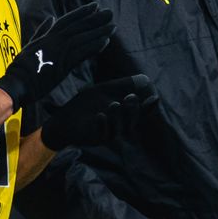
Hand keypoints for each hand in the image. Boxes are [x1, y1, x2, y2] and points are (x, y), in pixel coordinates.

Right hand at [0, 2, 114, 110]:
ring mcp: (60, 52)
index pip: (67, 20)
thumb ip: (42, 31)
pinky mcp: (64, 65)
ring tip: (113, 27)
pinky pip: (82, 53)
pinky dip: (94, 47)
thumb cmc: (22, 66)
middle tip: (110, 13)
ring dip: (99, 32)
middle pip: (79, 27)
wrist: (18, 83)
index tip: (95, 5)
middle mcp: (55, 41)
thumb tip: (50, 18)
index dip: (82, 12)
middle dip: (95, 19)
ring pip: (83, 38)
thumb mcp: (31, 44)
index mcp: (48, 36)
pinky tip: (105, 42)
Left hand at [40, 75, 157, 149]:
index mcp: (121, 116)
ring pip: (118, 129)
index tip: (155, 97)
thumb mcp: (103, 91)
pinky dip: (102, 125)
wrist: (62, 119)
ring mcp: (106, 134)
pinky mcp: (94, 139)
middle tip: (130, 97)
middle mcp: (117, 127)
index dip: (148, 108)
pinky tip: (100, 115)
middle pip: (131, 122)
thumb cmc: (85, 105)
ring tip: (113, 103)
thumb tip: (141, 79)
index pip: (139, 113)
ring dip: (117, 116)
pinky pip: (101, 135)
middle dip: (132, 110)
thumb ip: (120, 86)